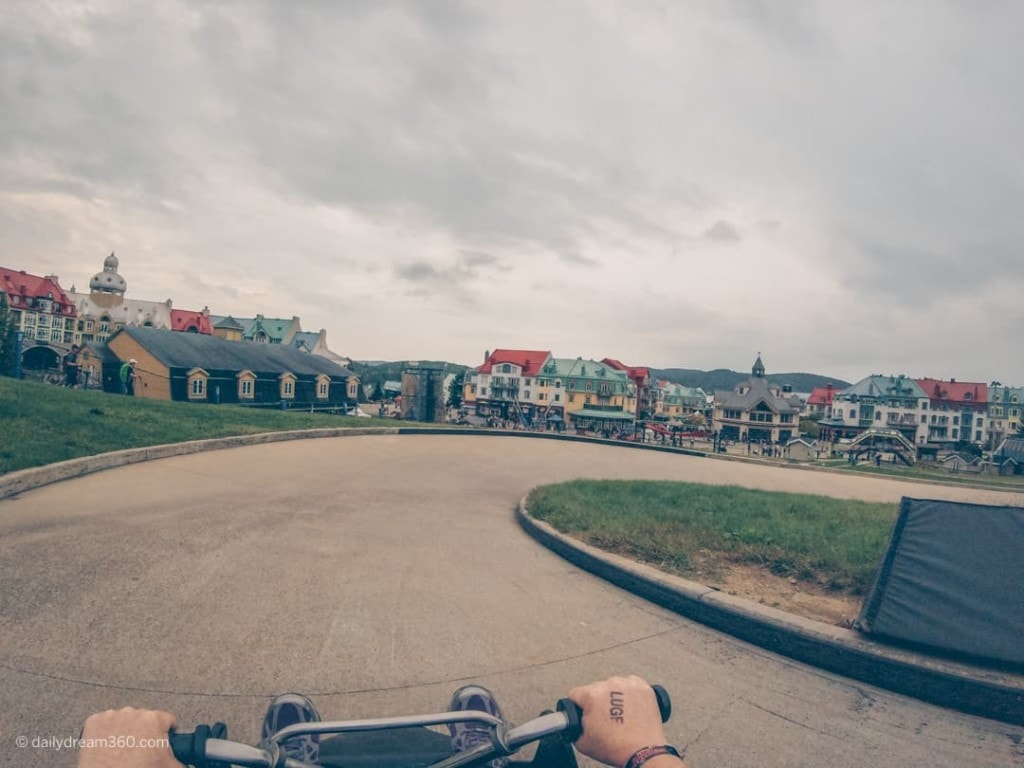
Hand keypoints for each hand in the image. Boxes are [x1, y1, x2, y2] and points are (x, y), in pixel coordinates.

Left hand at [77, 707, 181, 767]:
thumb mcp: (167, 766)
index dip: (166, 732)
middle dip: (144, 732)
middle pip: (144, 719)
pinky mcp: (94, 722)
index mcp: (154, 719)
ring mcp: (112, 716)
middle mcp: (133, 712)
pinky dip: (106, 733)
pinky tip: (108, 746)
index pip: (167, 719)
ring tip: (122, 749)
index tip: (161, 740)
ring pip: (124, 720)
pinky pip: (104, 723)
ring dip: (125, 730)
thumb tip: (190, 763)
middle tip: (140, 750)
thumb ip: (182, 761)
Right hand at [568, 676, 682, 767]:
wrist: (643, 752)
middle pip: (595, 689)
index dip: (577, 707)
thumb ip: (572, 724)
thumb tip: (572, 718)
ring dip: (613, 696)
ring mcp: (628, 685)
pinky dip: (629, 694)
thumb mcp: (581, 741)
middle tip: (604, 719)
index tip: (583, 713)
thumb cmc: (616, 747)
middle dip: (597, 702)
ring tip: (619, 714)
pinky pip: (630, 685)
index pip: (575, 693)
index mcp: (592, 695)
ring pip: (613, 686)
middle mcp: (610, 685)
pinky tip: (629, 708)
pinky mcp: (643, 687)